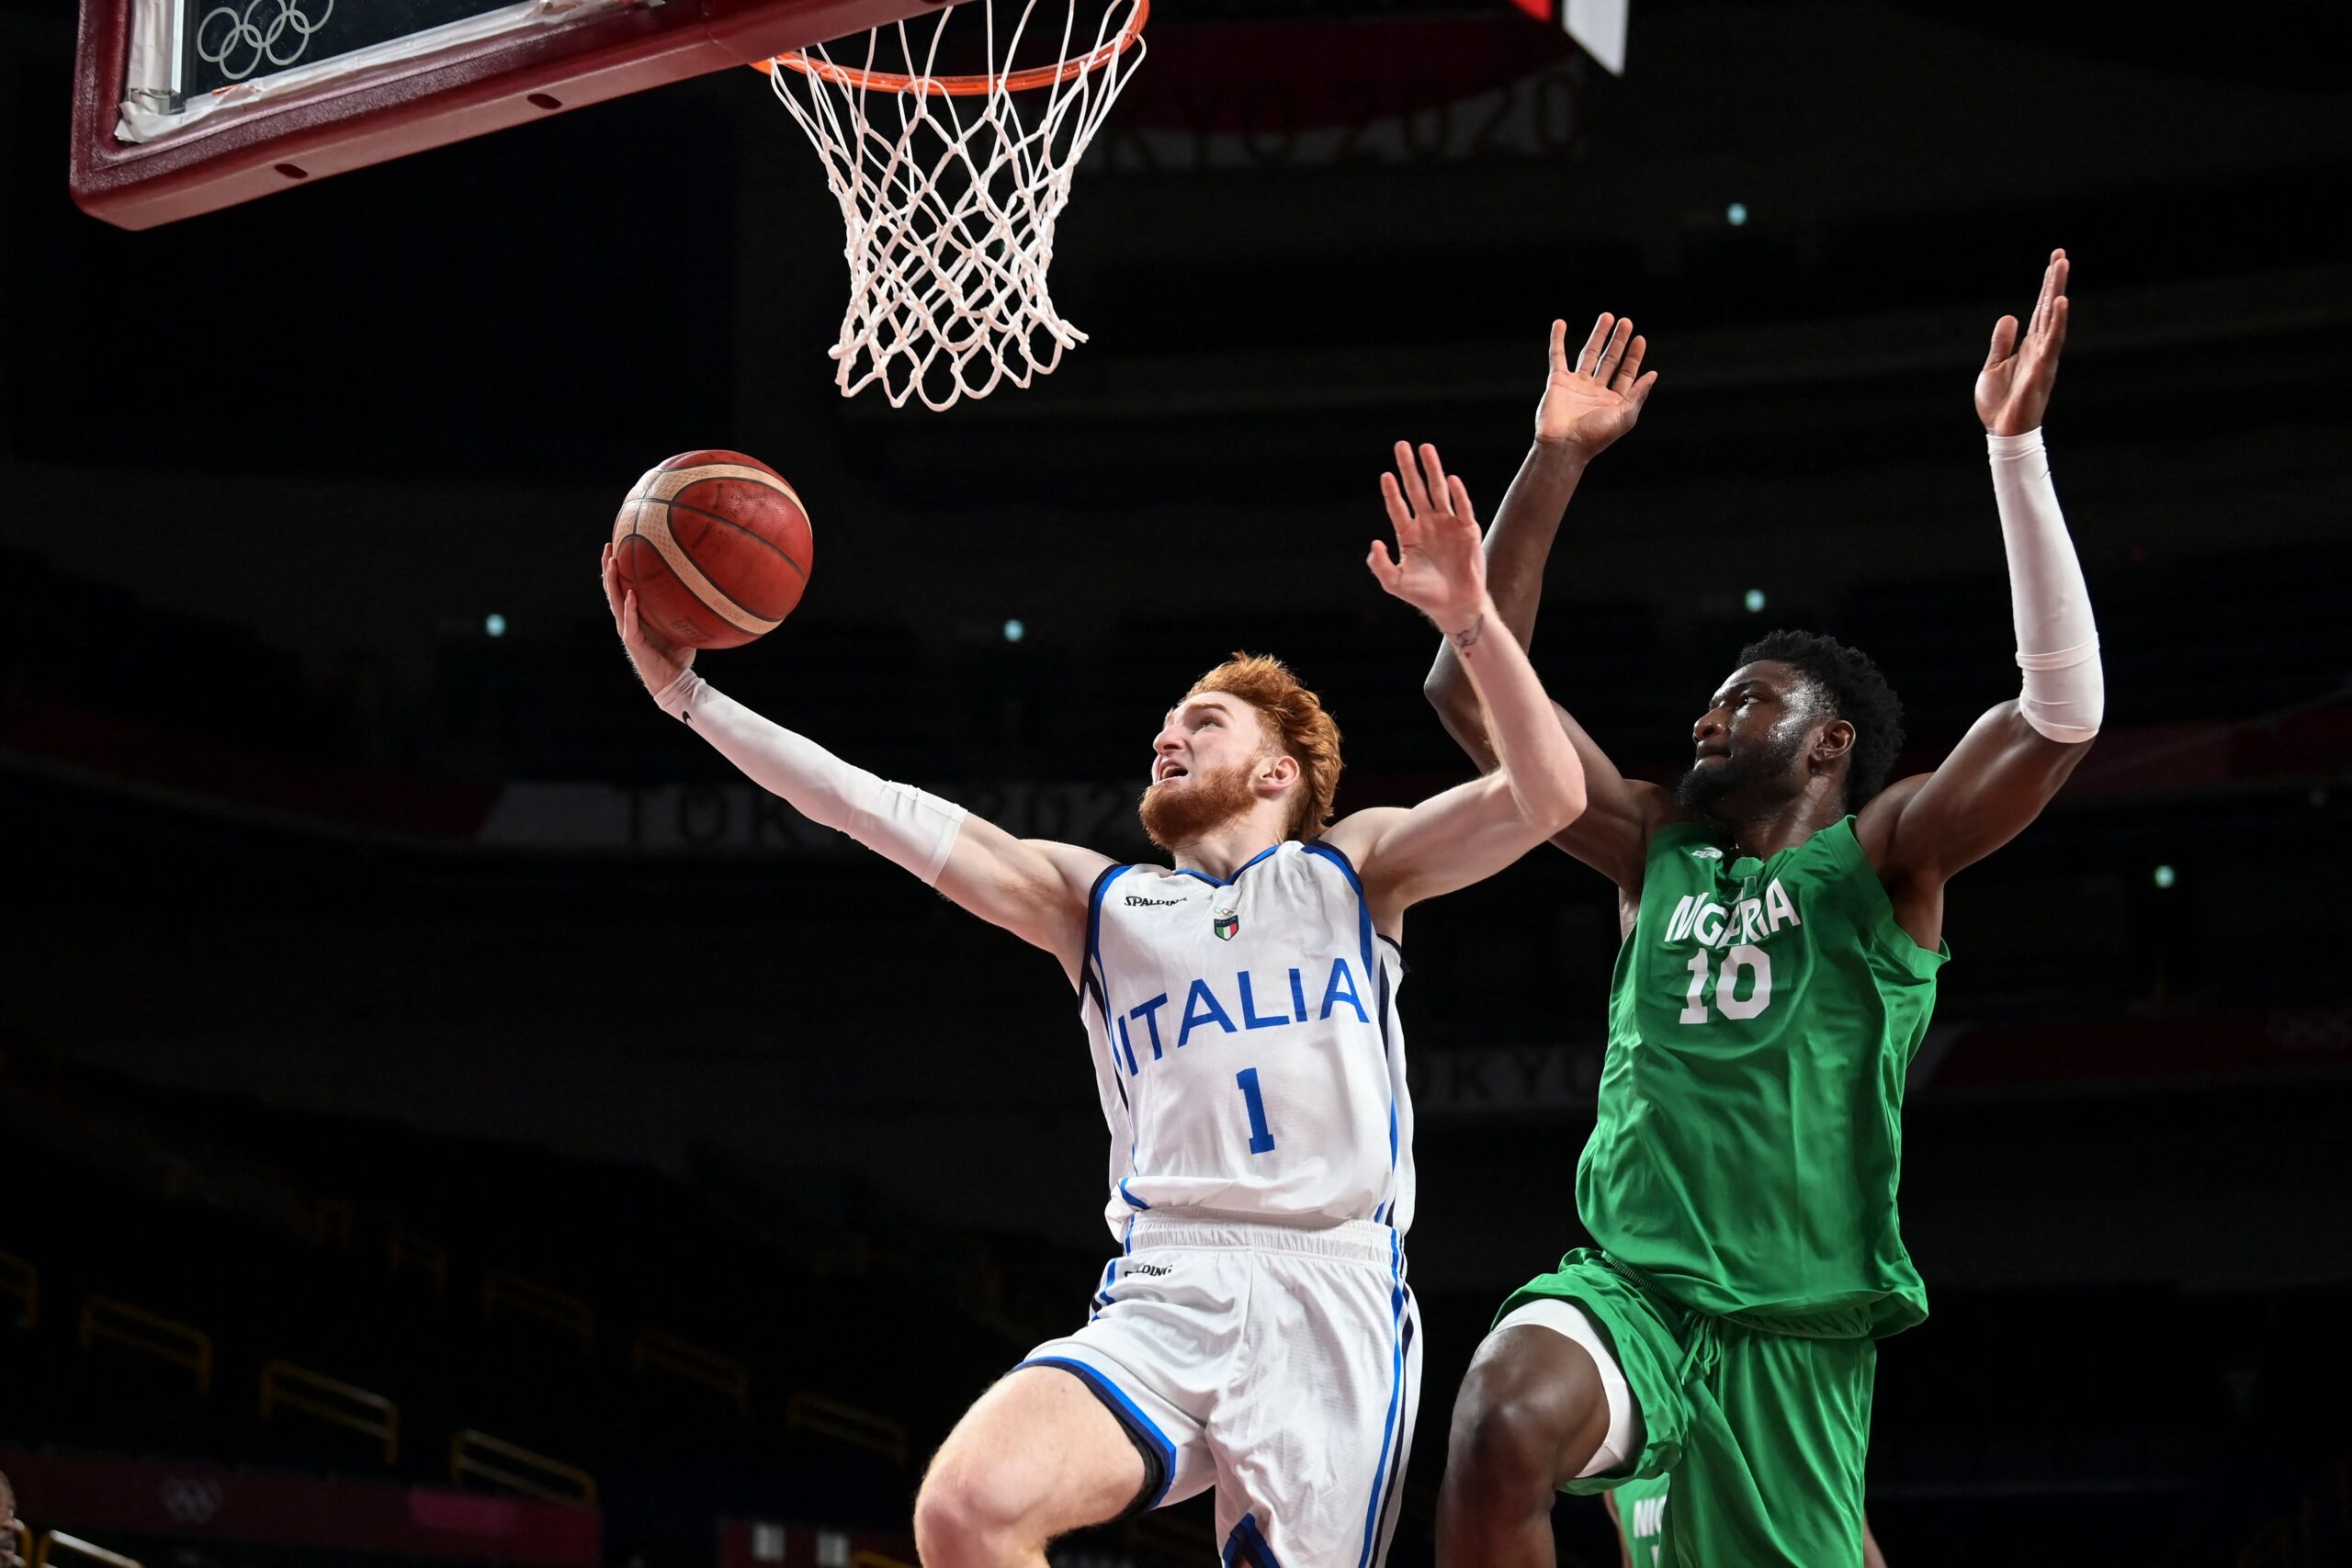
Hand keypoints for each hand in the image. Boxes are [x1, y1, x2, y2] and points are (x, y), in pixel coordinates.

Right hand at [601, 543, 693, 696]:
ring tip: (611, 562)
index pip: (623, 587)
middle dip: (609, 567)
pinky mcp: (633, 642)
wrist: (675, 681)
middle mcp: (628, 620)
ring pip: (615, 602)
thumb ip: (685, 608)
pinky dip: (630, 608)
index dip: (618, 569)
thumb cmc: (678, 654)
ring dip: (612, 582)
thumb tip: (704, 587)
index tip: (618, 547)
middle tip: (609, 545)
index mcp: (637, 615)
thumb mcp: (682, 625)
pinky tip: (630, 595)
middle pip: (613, 589)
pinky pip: (631, 622)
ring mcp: (628, 630)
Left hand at [1371, 441, 1487, 632]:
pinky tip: (1450, 479)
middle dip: (1409, 468)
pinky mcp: (1467, 530)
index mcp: (1409, 534)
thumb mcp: (1394, 583)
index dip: (1391, 491)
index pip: (1397, 506)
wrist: (1455, 605)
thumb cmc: (1424, 595)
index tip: (1385, 474)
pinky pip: (1462, 508)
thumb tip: (1375, 543)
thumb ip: (1379, 565)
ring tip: (1425, 448)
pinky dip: (1457, 494)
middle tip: (1401, 445)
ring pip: (1438, 491)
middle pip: (1416, 490)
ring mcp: (1448, 524)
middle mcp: (1428, 524)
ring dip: (1432, 469)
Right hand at [1535, 313, 1656, 453]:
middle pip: (1609, 360)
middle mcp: (1595, 391)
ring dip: (1597, 336)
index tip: (1639, 339)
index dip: (1634, 356)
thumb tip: (1653, 374)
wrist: (1564, 445)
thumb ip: (1639, 394)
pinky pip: (1557, 356)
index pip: (1626, 373)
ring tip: (1607, 317)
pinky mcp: (1558, 382)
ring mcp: (1576, 385)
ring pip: (1588, 355)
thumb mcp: (1625, 416)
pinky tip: (1560, 323)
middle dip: (1618, 341)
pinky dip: (1557, 340)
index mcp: (1612, 400)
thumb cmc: (1596, 436)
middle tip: (1626, 321)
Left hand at [1976, 249, 2068, 434]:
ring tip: (2062, 268)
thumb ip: (2002, 343)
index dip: (2046, 286)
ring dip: (2057, 292)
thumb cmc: (1999, 403)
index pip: (2040, 310)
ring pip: (2053, 319)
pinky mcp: (2041, 370)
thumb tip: (2010, 317)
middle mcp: (2041, 348)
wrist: (2001, 432)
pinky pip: (2051, 342)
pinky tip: (2060, 303)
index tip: (2054, 261)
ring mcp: (2043, 357)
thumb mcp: (1994, 366)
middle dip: (2054, 281)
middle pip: (2048, 308)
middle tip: (2061, 254)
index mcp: (2030, 346)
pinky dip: (2056, 322)